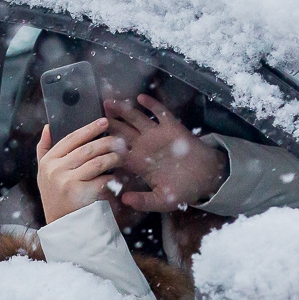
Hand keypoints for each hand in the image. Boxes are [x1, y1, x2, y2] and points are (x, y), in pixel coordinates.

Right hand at [36, 119, 124, 223]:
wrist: (62, 225)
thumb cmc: (55, 196)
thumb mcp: (43, 173)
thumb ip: (44, 149)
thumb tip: (48, 126)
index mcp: (48, 162)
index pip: (71, 139)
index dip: (89, 128)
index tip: (104, 121)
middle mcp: (56, 170)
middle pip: (87, 149)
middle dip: (107, 142)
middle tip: (121, 140)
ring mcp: (67, 182)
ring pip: (97, 162)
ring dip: (113, 157)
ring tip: (123, 156)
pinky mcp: (81, 195)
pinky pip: (102, 180)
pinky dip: (112, 177)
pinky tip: (117, 176)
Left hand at [105, 95, 225, 212]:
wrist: (206, 178)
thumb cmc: (183, 190)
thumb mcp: (162, 200)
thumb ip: (143, 201)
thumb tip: (124, 199)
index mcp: (139, 163)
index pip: (117, 151)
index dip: (105, 145)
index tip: (92, 140)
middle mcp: (144, 146)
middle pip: (122, 132)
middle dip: (109, 123)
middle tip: (96, 115)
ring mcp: (157, 135)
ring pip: (136, 119)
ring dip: (123, 110)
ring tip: (109, 102)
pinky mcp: (172, 127)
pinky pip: (160, 113)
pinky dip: (151, 105)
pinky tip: (141, 98)